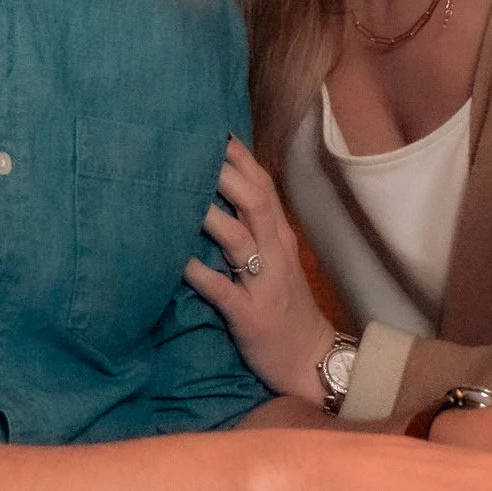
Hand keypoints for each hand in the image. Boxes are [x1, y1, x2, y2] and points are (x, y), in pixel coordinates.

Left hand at [186, 137, 336, 405]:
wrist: (310, 359)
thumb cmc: (285, 307)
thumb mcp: (277, 261)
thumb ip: (254, 229)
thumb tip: (219, 195)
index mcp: (280, 238)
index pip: (264, 187)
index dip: (240, 159)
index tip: (214, 131)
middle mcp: (276, 254)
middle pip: (255, 203)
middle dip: (226, 175)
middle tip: (194, 151)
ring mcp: (265, 285)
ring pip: (240, 241)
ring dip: (212, 217)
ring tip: (181, 196)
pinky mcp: (251, 316)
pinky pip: (225, 291)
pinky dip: (202, 274)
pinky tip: (180, 262)